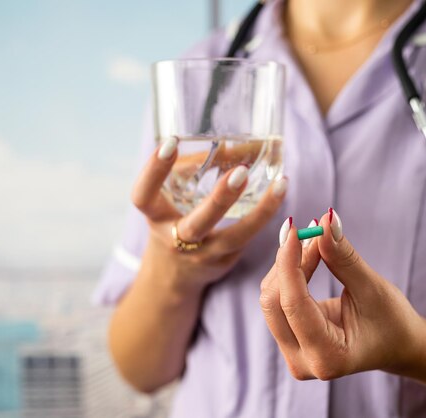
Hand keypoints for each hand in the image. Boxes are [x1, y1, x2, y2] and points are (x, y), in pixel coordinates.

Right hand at [132, 137, 286, 295]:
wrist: (172, 276)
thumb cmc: (174, 221)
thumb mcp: (172, 197)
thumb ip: (194, 168)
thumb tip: (237, 144)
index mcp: (156, 218)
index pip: (144, 196)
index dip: (154, 171)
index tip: (170, 142)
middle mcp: (177, 241)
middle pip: (198, 224)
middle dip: (221, 199)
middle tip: (241, 172)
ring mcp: (203, 256)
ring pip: (236, 238)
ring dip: (261, 212)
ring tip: (281, 184)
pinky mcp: (224, 264)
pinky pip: (248, 240)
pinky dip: (266, 218)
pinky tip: (280, 196)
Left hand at [259, 209, 424, 379]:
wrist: (399, 345)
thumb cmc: (392, 322)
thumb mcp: (371, 288)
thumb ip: (343, 257)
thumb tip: (325, 222)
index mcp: (327, 356)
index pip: (292, 303)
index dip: (289, 262)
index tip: (293, 230)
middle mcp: (303, 362)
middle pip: (274, 301)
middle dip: (289, 261)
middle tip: (313, 231)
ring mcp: (294, 354)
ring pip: (272, 298)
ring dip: (289, 264)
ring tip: (316, 240)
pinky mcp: (291, 340)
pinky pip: (279, 300)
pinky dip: (290, 273)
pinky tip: (309, 254)